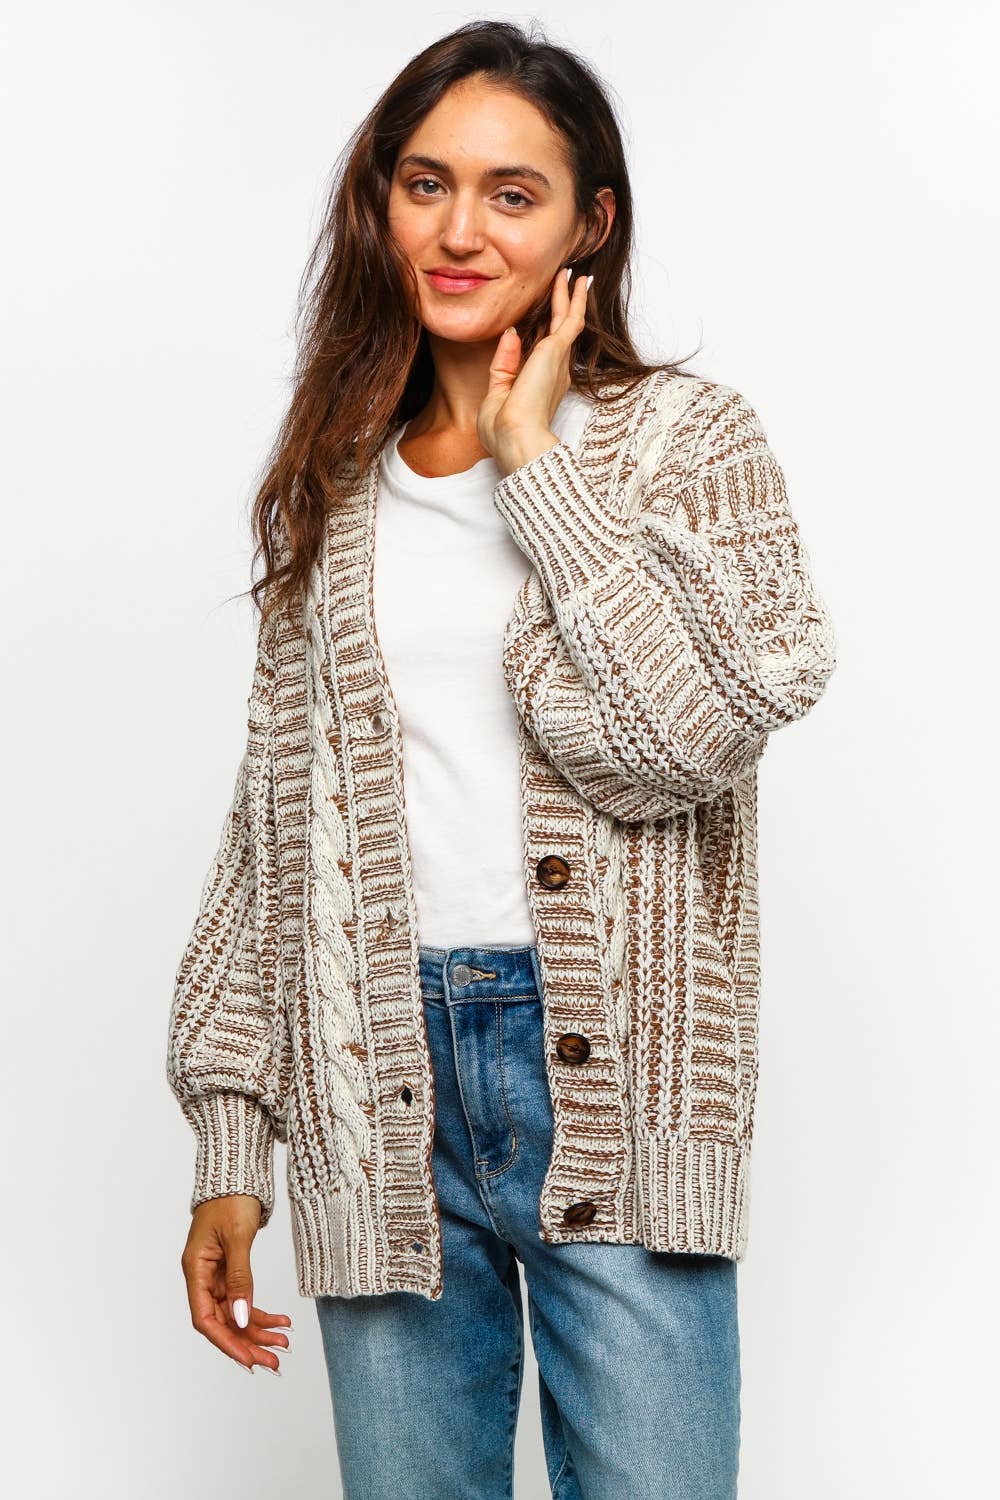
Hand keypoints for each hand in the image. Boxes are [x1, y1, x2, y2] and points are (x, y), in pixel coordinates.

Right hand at [180, 1195, 292, 1374]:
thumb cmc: (231, 1198)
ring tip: (283, 1344)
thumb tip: (242, 1317)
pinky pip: (244, 1298)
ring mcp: (217, 1275)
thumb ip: (240, 1278)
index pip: (205, 1319)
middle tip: (274, 1361)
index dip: (226, 1342)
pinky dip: (261, 1312)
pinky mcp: (231, 1270)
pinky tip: (281, 1322)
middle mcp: (203, 1277)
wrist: (238, 1174)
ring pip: (236, 1313)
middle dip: (248, 1343)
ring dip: (258, 1330)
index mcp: (195, 1270)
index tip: (249, 1360)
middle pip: (222, 1322)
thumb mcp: (237, 1238)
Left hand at [478, 265, 592, 477]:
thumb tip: (511, 331)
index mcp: (539, 385)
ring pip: (566, 320)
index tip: (541, 315)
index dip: (542, 333)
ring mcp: (557, 360)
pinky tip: (577, 282)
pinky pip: (570, 318)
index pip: (540, 352)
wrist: (516, 437)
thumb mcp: (495, 394)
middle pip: (557, 331)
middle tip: (566, 285)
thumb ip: (503, 363)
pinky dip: (575, 299)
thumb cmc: (504, 430)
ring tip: (572, 275)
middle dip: (561, 308)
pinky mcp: (556, 351)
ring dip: (568, 297)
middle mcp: (553, 372)